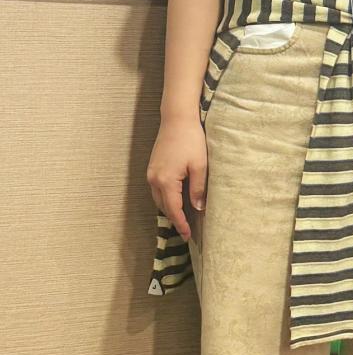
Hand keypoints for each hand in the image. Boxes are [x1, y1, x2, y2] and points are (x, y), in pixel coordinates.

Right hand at [146, 115, 207, 241]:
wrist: (177, 119)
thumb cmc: (191, 140)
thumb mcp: (200, 166)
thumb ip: (198, 189)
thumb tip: (198, 209)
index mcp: (166, 181)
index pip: (173, 209)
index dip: (181, 224)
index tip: (188, 235)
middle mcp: (154, 179)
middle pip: (164, 207)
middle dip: (174, 219)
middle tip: (187, 230)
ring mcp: (151, 173)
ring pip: (159, 199)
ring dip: (169, 209)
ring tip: (182, 218)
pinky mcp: (152, 167)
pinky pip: (157, 190)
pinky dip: (166, 198)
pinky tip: (176, 199)